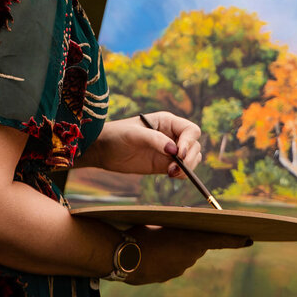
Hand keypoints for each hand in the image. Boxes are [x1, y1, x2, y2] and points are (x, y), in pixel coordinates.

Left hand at [83, 111, 201, 178]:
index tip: (179, 153)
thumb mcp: (135, 134)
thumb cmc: (117, 135)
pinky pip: (181, 170)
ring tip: (172, 173)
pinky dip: (182, 174)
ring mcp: (168, 151)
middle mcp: (171, 135)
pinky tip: (171, 175)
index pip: (190, 130)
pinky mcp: (163, 165)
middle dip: (190, 157)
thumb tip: (174, 150)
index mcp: (167, 121)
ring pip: (192, 159)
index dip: (189, 142)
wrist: (103, 150)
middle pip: (194, 145)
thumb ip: (154, 139)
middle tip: (177, 166)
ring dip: (188, 167)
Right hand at [124, 225, 250, 284]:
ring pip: (183, 256)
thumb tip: (176, 229)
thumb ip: (173, 227)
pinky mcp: (167, 276)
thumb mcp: (159, 222)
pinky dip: (165, 258)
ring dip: (174, 249)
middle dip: (190, 239)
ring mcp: (179, 269)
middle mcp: (191, 257)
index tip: (249, 239)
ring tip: (157, 241)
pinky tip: (151, 253)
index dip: (235, 240)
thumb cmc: (141, 233)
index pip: (220, 240)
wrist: (123, 257)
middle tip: (177, 230)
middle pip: (197, 246)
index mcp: (193, 241)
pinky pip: (171, 264)